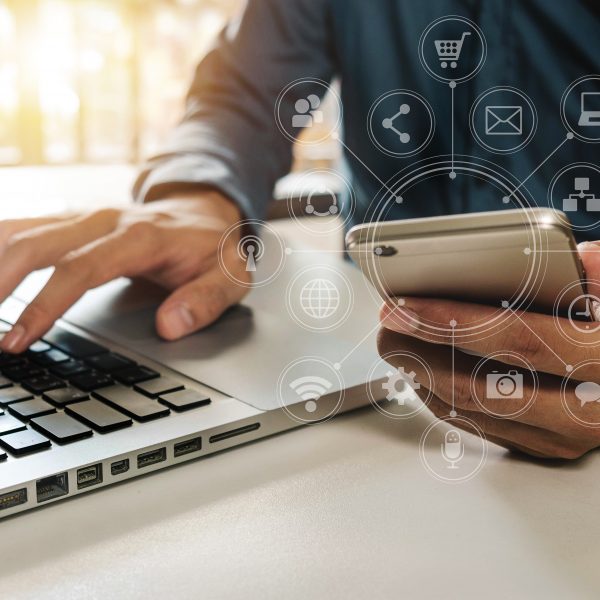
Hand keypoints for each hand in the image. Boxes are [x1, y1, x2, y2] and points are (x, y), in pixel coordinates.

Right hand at [0, 191, 248, 352]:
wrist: (205, 212)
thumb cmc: (212, 248)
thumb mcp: (230, 276)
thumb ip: (205, 300)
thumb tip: (170, 326)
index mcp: (141, 237)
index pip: (82, 269)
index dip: (45, 303)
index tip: (19, 338)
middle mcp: (105, 220)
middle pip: (37, 244)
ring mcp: (84, 217)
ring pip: (21, 230)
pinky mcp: (72, 220)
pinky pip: (23, 226)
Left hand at [377, 242, 599, 459]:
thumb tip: (581, 257)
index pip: (515, 340)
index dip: (452, 321)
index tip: (403, 306)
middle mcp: (585, 413)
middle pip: (478, 387)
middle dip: (419, 353)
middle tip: (387, 324)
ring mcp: (562, 436)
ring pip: (471, 412)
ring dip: (423, 376)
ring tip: (397, 341)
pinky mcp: (545, 446)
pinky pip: (478, 425)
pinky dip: (442, 395)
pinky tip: (424, 368)